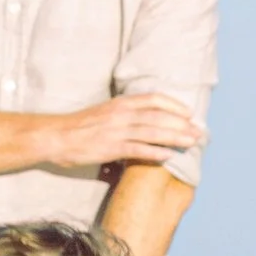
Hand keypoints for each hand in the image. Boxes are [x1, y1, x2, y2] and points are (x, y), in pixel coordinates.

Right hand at [50, 91, 206, 168]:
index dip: (174, 105)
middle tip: (199, 131)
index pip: (153, 99)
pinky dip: (154, 153)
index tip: (189, 113)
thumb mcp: (103, 113)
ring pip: (152, 131)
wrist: (56, 136)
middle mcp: (121, 114)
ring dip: (175, 137)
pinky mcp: (110, 148)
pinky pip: (137, 150)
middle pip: (158, 116)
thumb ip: (123, 114)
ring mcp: (116, 130)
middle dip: (181, 124)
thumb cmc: (78, 127)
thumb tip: (141, 121)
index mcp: (120, 103)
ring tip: (191, 142)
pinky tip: (168, 156)